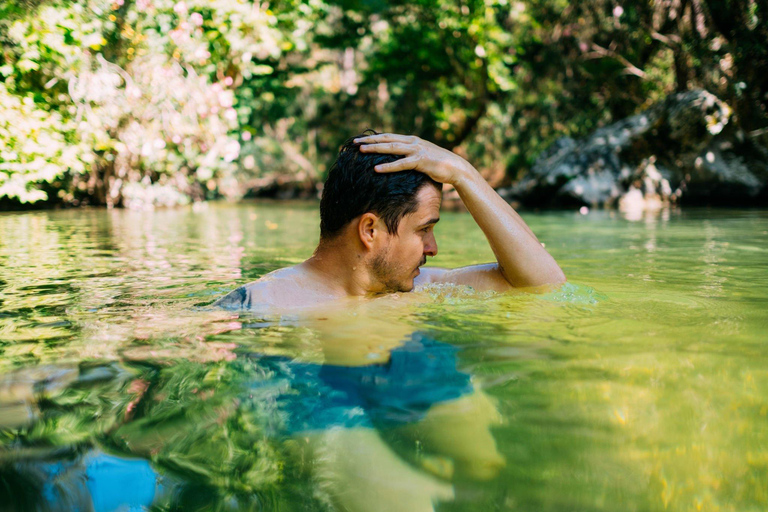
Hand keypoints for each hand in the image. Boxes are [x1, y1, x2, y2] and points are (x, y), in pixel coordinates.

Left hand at [354, 133, 474, 186]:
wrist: (456, 168)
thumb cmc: (438, 165)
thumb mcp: (422, 156)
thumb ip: (410, 155)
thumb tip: (398, 160)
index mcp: (412, 140)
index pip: (389, 136)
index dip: (374, 137)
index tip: (361, 139)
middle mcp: (413, 142)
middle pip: (387, 139)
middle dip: (370, 140)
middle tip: (354, 142)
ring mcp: (417, 150)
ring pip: (391, 148)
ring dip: (375, 149)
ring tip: (361, 151)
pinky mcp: (420, 161)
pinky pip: (401, 164)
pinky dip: (388, 166)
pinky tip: (376, 169)